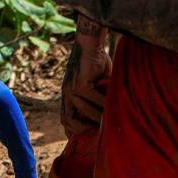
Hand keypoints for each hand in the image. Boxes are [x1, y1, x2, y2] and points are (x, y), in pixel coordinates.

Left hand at [61, 14, 111, 136]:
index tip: (89, 135)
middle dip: (82, 130)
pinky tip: (112, 104)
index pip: (65, 120)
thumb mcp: (96, 84)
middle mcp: (66, 94)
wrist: (91, 42)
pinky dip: (103, 105)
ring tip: (107, 118)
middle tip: (98, 129)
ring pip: (80, 115)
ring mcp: (71, 90)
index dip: (74, 131)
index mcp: (67, 95)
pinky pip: (92, 101)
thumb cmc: (96, 62)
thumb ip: (98, 98)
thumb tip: (110, 114)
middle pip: (67, 121)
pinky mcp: (80, 84)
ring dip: (94, 119)